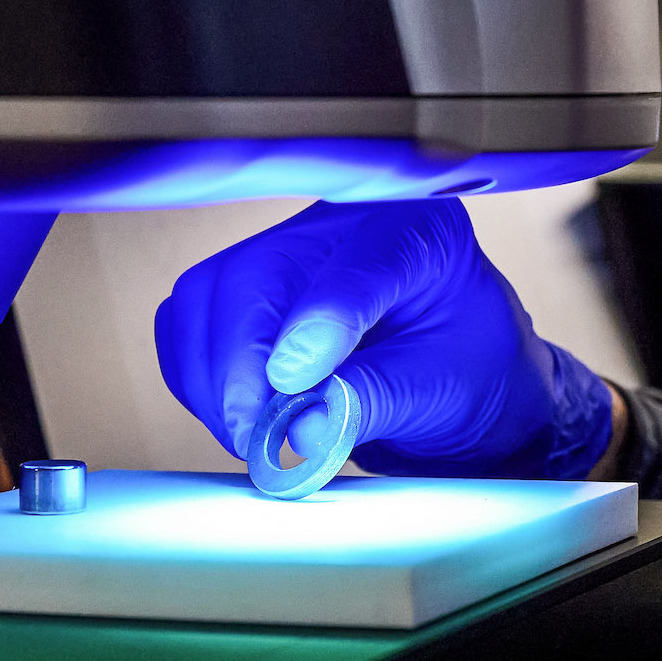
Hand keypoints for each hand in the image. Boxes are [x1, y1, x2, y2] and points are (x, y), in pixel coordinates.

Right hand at [155, 199, 614, 478]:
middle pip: (257, 275)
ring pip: (207, 298)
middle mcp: (344, 224)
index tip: (293, 381)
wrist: (467, 377)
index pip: (359, 264)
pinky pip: (188, 325)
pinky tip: (238, 416)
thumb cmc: (473, 369)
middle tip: (256, 436)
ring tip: (255, 436)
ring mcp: (289, 250)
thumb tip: (304, 423)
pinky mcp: (248, 287)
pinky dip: (199, 378)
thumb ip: (375, 399)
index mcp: (419, 229)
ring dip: (214, 379)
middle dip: (241, 365)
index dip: (321, 320)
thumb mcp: (443, 388)